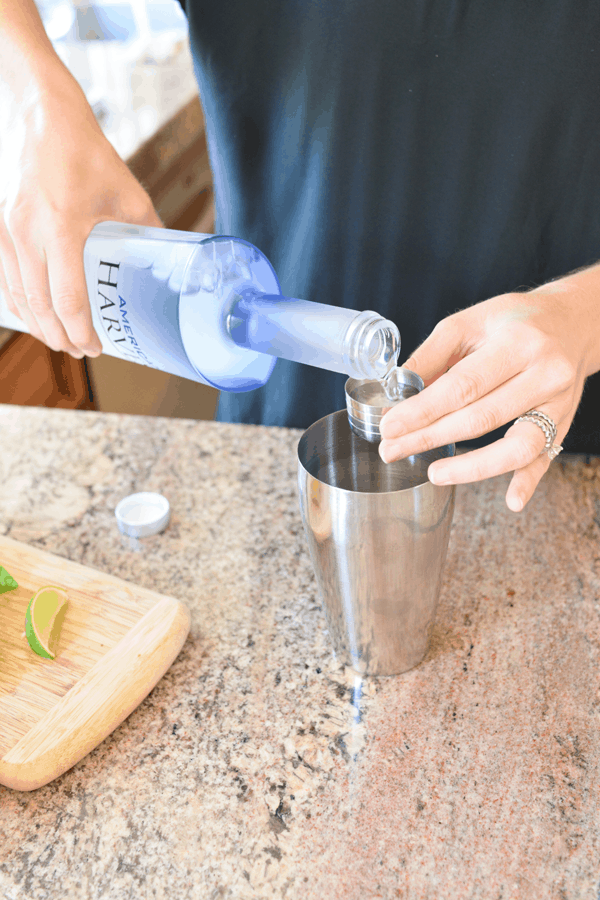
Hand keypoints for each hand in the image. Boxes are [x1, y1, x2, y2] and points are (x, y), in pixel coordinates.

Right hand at [0, 60, 161, 357]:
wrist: (38, 110)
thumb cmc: (83, 148)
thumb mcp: (126, 190)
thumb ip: (148, 228)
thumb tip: (167, 261)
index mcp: (62, 225)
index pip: (67, 299)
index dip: (81, 331)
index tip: (96, 347)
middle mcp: (27, 231)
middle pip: (39, 306)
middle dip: (59, 337)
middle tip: (80, 352)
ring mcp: (6, 229)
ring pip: (16, 294)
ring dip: (37, 324)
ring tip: (59, 340)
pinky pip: (5, 276)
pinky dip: (20, 301)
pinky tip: (35, 312)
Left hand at [379, 274, 599, 510]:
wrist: (573, 321)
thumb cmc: (514, 321)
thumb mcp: (470, 321)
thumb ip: (432, 354)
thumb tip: (394, 389)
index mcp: (517, 343)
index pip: (463, 385)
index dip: (423, 410)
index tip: (390, 426)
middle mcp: (544, 374)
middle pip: (482, 418)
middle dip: (430, 437)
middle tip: (391, 449)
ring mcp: (558, 403)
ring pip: (516, 446)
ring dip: (472, 467)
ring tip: (433, 473)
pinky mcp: (564, 423)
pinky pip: (546, 459)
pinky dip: (528, 481)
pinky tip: (511, 501)